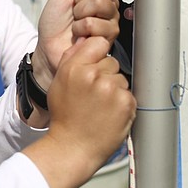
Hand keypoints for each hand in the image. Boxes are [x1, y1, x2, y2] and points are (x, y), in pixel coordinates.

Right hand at [22, 36, 135, 187]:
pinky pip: (128, 94)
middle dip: (105, 74)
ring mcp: (112, 89)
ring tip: (100, 106)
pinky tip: (109, 113)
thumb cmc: (65, 116)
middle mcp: (94, 76)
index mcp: (76, 68)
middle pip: (111, 61)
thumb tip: (86, 39)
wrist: (73, 147)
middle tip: (93, 93)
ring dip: (114, 89)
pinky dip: (121, 103)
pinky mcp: (126, 103)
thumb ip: (71, 57)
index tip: (94, 64)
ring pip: (120, 78)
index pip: (98, 42)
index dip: (97, 54)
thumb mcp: (59, 82)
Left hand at [30, 0, 118, 97]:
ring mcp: (110, 18)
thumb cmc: (54, 22)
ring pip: (99, 3)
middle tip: (73, 9)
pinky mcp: (109, 36)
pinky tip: (79, 34)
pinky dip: (81, 29)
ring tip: (75, 23)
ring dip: (79, 14)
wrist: (48, 48)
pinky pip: (97, 23)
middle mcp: (107, 1)